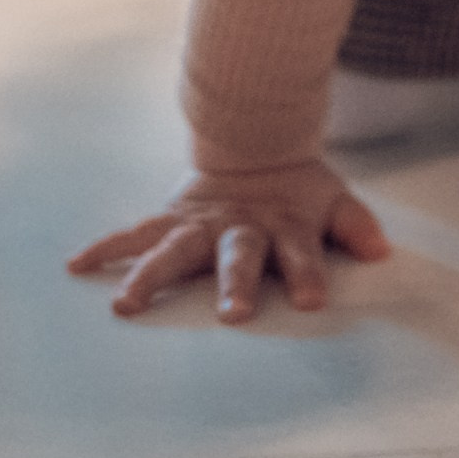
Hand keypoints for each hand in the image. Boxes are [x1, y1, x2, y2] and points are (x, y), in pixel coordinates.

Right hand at [67, 159, 391, 322]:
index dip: (307, 272)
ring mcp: (201, 222)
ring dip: (151, 275)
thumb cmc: (295, 187)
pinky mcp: (171, 218)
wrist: (254, 142)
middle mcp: (240, 225)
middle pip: (238, 255)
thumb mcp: (332, 198)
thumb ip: (354, 225)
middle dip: (234, 283)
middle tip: (232, 314)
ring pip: (174, 248)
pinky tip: (77, 264)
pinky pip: (134, 233)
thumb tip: (381, 250)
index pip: (301, 251)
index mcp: (284, 224)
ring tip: (126, 305)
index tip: (310, 301)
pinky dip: (106, 247)